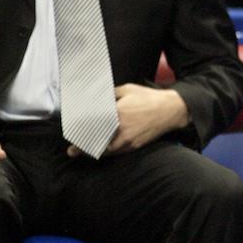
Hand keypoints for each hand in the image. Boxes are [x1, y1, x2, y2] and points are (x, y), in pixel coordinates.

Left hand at [66, 84, 189, 156]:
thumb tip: (97, 98)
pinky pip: (116, 152)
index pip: (93, 124)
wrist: (170, 110)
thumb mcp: (128, 89)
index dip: (81, 131)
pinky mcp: (134, 145)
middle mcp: (120, 128)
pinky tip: (100, 151)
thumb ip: (110, 94)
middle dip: (82, 147)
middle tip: (72, 150)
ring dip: (93, 152)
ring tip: (82, 153)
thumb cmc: (148, 97)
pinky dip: (106, 153)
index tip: (72, 133)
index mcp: (117, 112)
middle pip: (96, 141)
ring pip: (105, 150)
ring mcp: (127, 139)